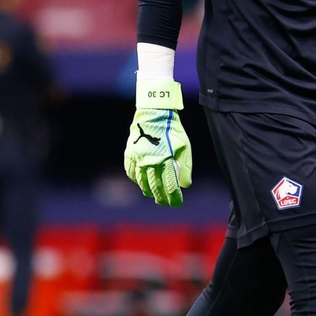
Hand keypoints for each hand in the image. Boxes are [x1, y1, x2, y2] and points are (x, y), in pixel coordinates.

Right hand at [123, 80, 191, 206]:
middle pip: (155, 187)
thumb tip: (185, 185)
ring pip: (141, 182)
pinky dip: (136, 179)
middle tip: (165, 202)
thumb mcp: (185, 146)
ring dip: (148, 190)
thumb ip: (185, 167)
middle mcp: (151, 161)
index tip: (177, 203)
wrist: (154, 112)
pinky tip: (141, 181)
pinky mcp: (130, 153)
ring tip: (153, 194)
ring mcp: (138, 158)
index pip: (170, 186)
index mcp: (167, 159)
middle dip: (161, 198)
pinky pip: (131, 172)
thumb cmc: (173, 129)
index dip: (174, 197)